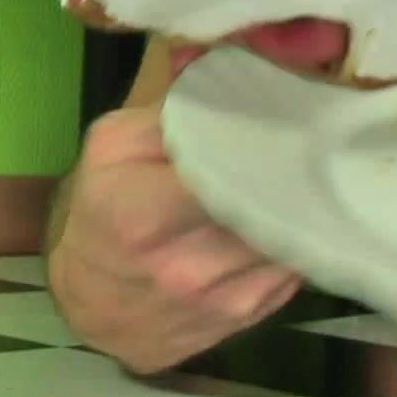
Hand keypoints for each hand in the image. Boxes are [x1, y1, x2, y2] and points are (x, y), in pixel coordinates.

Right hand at [49, 0, 347, 373]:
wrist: (90, 309)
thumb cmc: (100, 214)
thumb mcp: (112, 146)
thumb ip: (177, 107)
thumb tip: (249, 74)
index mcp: (145, 216)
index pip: (237, 170)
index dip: (271, 141)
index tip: (289, 117)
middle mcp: (189, 269)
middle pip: (276, 204)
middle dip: (294, 171)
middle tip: (305, 143)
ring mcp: (225, 304)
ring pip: (295, 238)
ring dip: (298, 208)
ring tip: (290, 181)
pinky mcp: (250, 322)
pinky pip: (294, 270)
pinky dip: (292, 242)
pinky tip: (275, 225)